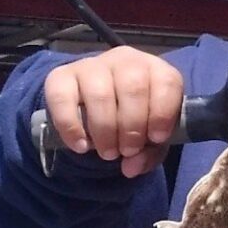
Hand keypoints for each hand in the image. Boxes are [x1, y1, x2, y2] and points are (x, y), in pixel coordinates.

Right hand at [40, 47, 186, 178]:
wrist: (91, 108)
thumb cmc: (132, 120)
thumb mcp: (150, 137)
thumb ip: (150, 152)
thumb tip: (132, 166)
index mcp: (155, 70)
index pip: (167, 82)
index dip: (163, 113)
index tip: (156, 138)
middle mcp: (125, 60)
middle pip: (133, 87)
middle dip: (132, 126)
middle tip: (127, 150)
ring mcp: (92, 65)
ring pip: (100, 93)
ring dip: (105, 129)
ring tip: (107, 152)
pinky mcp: (61, 76)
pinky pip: (62, 98)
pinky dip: (71, 126)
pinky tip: (81, 145)